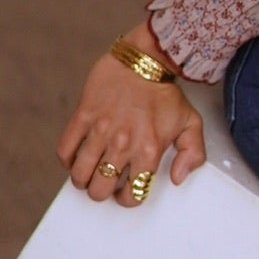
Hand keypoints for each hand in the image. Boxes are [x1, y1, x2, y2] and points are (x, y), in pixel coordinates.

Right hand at [56, 22, 206, 205]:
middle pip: (101, 189)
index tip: (124, 191)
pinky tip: (74, 158)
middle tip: (103, 183)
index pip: (133, 193)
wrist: (144, 59)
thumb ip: (192, 154)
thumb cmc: (166, 92)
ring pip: (80, 174)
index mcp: (149, 150)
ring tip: (87, 174)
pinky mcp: (83, 116)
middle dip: (101, 192)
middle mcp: (123, 145)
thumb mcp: (191, 123)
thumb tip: (177, 178)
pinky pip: (65, 149)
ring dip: (82, 180)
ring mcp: (100, 131)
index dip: (127, 198)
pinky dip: (66, 160)